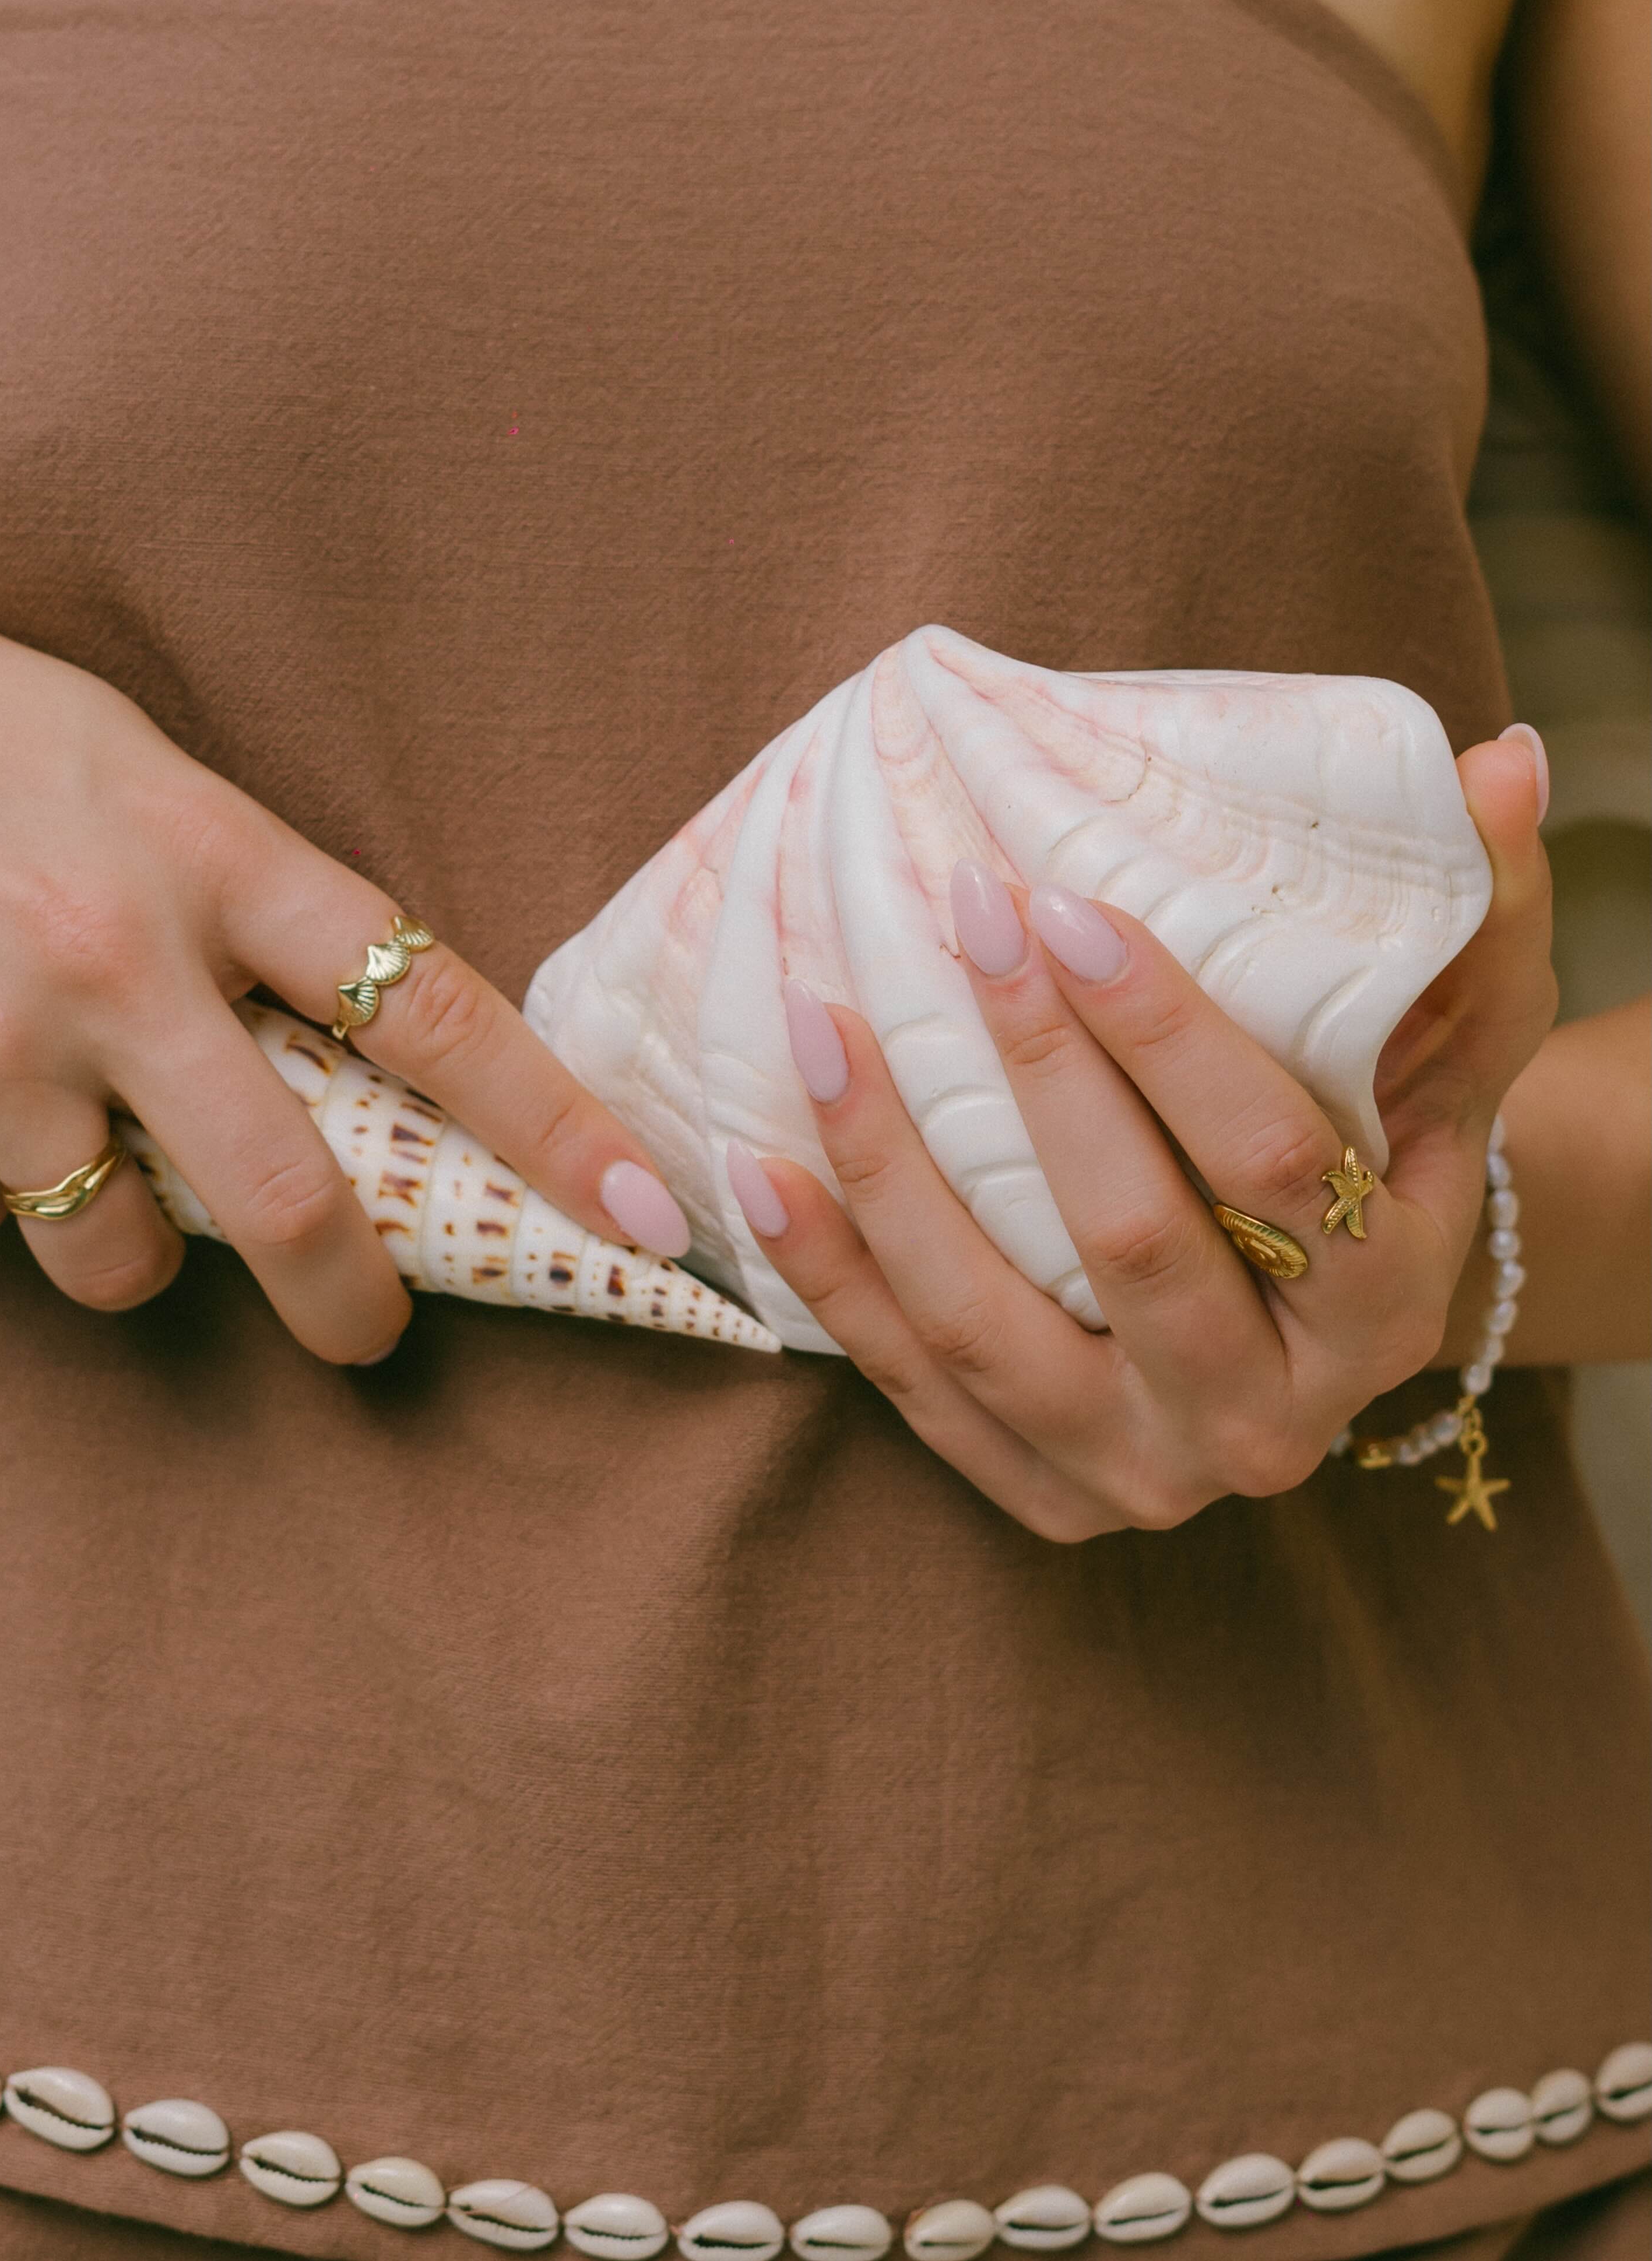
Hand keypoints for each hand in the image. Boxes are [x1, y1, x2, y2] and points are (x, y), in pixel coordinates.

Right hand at [0, 538, 689, 1361]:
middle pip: (289, 1196)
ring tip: (86, 1146)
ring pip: (123, 1253)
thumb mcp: (119, 761)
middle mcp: (109, 955)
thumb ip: (231, 898)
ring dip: (135, 1242)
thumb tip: (321, 1058)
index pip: (423, 1002)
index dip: (552, 1120)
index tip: (646, 1208)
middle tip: (368, 1328)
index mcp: (202, 845)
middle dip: (351, 1299)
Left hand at [725, 733, 1554, 1540]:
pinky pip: (916, 1391)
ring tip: (820, 1028)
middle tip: (954, 914)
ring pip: (991, 1331)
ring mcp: (1150, 1476)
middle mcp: (1274, 1419)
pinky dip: (832, 1283)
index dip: (1167, 1034)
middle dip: (1034, 1068)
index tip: (1063, 906)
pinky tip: (763, 1173)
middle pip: (1134, 1240)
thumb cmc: (1381, 1146)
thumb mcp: (1456, 1044)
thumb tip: (1497, 763)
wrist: (1323, 1315)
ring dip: (891, 1175)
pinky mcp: (1047, 1497)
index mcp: (1387, 1305)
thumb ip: (1483, 914)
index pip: (1275, 1162)